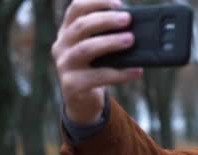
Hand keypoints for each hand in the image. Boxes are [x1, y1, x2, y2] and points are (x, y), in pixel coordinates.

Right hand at [51, 0, 142, 123]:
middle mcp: (62, 45)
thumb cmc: (94, 69)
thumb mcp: (97, 49)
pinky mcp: (72, 85)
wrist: (81, 102)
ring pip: (86, 49)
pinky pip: (98, 76)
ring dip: (110, 42)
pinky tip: (136, 71)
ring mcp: (64, 65)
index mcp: (67, 31)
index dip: (96, 2)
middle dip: (106, 20)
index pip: (76, 8)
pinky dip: (120, 73)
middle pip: (81, 26)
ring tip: (131, 40)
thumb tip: (136, 28)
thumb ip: (108, 37)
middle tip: (128, 19)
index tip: (119, 3)